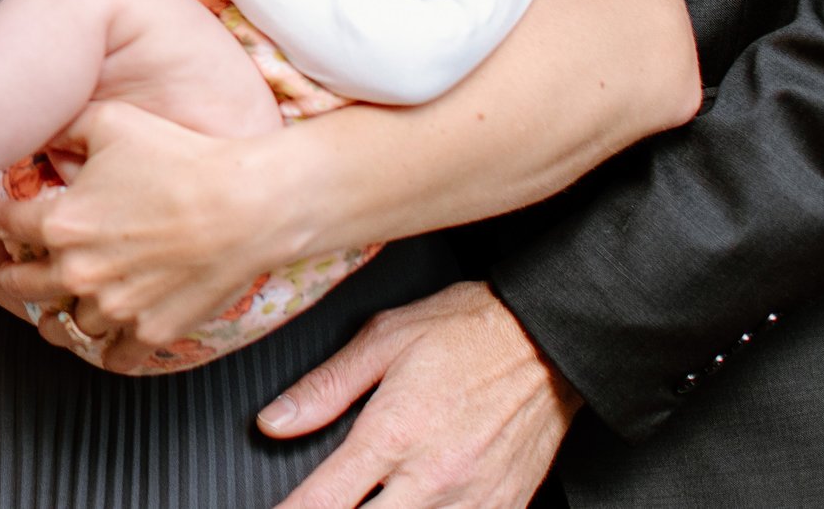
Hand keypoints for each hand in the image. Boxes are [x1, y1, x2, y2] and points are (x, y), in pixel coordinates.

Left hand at [0, 99, 289, 347]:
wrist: (245, 204)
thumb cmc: (181, 157)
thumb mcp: (112, 122)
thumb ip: (66, 126)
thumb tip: (42, 129)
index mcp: (61, 222)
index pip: (3, 224)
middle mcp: (79, 270)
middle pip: (22, 283)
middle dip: (13, 271)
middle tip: (14, 267)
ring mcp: (115, 307)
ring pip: (66, 324)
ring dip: (59, 313)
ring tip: (56, 309)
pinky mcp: (150, 331)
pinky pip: (113, 356)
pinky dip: (106, 349)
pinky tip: (105, 338)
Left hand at [262, 282, 579, 508]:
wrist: (548, 339)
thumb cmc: (466, 331)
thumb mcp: (384, 339)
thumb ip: (325, 387)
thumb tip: (275, 420)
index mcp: (393, 434)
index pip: (324, 500)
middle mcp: (432, 477)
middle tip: (322, 507)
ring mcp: (473, 500)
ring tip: (368, 502)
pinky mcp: (506, 507)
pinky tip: (414, 505)